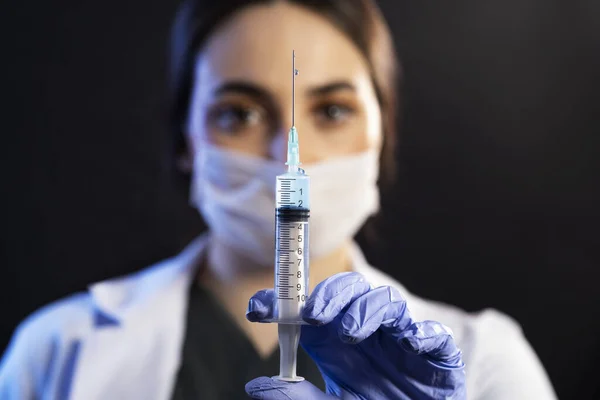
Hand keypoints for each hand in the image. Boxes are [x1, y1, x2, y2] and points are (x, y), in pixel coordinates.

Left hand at [245, 272, 465, 398]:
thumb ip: (299, 396)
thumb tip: (255, 386)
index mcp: (338, 337)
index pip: (310, 306)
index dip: (283, 300)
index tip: (257, 309)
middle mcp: (368, 329)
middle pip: (351, 290)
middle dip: (331, 295)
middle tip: (313, 314)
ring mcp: (402, 338)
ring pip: (388, 302)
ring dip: (368, 309)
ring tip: (352, 331)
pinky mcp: (436, 356)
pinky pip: (434, 335)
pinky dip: (423, 334)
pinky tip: (410, 342)